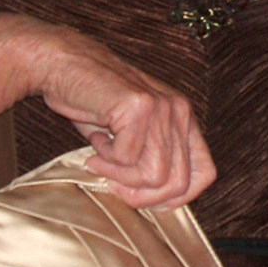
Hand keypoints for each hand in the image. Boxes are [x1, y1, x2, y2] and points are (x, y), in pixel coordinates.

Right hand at [31, 27, 215, 209]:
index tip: (145, 197)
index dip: (178, 197)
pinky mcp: (139, 107)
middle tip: (113, 184)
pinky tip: (97, 137)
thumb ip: (152, 161)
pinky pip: (127, 159)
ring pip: (154, 176)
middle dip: (141, 196)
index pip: (204, 173)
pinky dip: (105, 158)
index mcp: (184, 119)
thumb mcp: (132, 135)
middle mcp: (180, 112)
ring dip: (120, 176)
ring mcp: (163, 108)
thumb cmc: (93, 102)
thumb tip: (160, 202)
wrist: (63, 64)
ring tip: (101, 156)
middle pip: (178, 183)